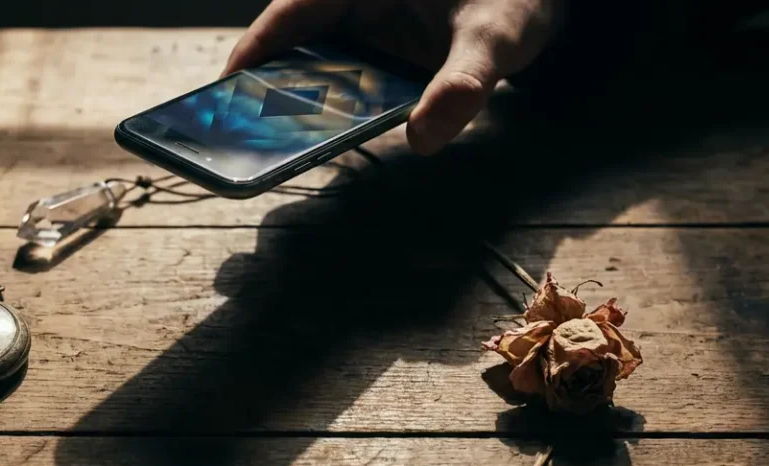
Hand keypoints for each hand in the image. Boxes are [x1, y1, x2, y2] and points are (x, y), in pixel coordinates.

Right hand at [224, 0, 560, 154]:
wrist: (544, 2)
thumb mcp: (496, 36)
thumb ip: (463, 85)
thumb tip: (423, 139)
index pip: (293, 9)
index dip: (253, 50)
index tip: (224, 90)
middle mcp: (356, 1)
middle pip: (294, 44)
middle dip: (265, 88)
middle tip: (236, 137)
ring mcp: (367, 28)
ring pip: (315, 67)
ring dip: (295, 105)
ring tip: (269, 149)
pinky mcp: (381, 54)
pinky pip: (344, 83)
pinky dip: (330, 111)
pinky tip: (322, 142)